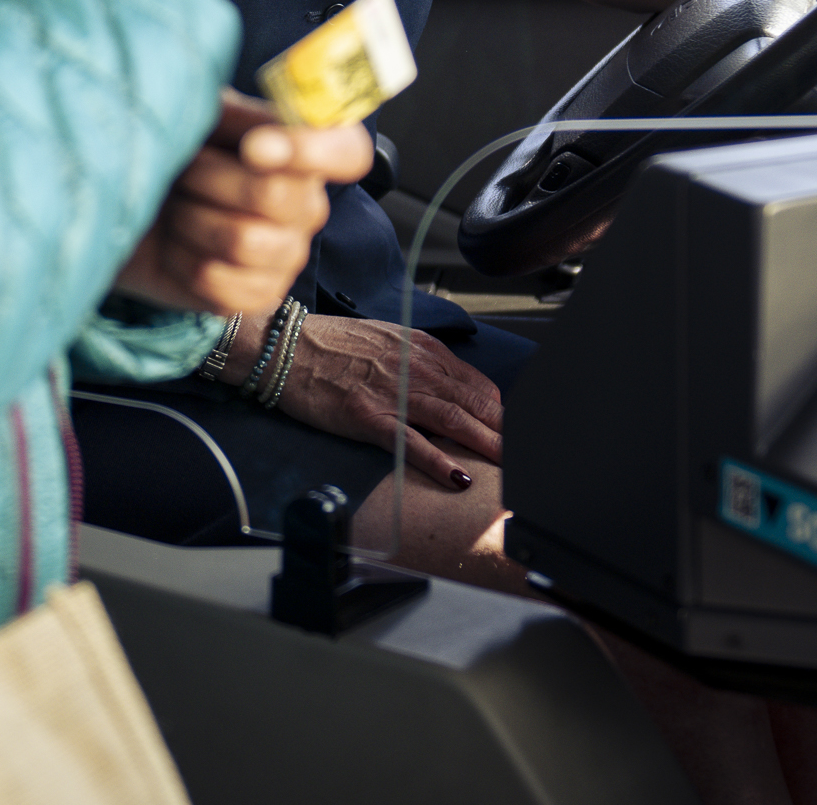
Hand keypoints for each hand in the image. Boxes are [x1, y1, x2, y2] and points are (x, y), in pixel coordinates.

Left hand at [111, 91, 373, 315]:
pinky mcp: (257, 294)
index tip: (255, 147)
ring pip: (244, 240)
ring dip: (190, 218)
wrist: (131, 203)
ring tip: (177, 205)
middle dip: (209, 177)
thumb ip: (241, 117)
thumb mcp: (202, 115)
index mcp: (303, 148)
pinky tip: (175, 245)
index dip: (313, 150)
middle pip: (276, 196)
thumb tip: (265, 140)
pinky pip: (222, 283)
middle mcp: (307, 203)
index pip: (347, 151)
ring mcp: (286, 253)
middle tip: (184, 168)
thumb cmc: (174, 151)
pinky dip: (182, 260)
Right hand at [270, 317, 504, 491]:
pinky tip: (459, 477)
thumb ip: (418, 358)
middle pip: (474, 404)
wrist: (286, 347)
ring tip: (511, 469)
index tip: (515, 433)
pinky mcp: (369, 417)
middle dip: (506, 433)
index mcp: (421, 348)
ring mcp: (393, 394)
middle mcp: (414, 368)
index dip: (500, 412)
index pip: (476, 384)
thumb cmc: (330, 344)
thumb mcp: (385, 338)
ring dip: (487, 447)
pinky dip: (439, 462)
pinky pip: (411, 443)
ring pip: (453, 422)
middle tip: (531, 457)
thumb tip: (447, 384)